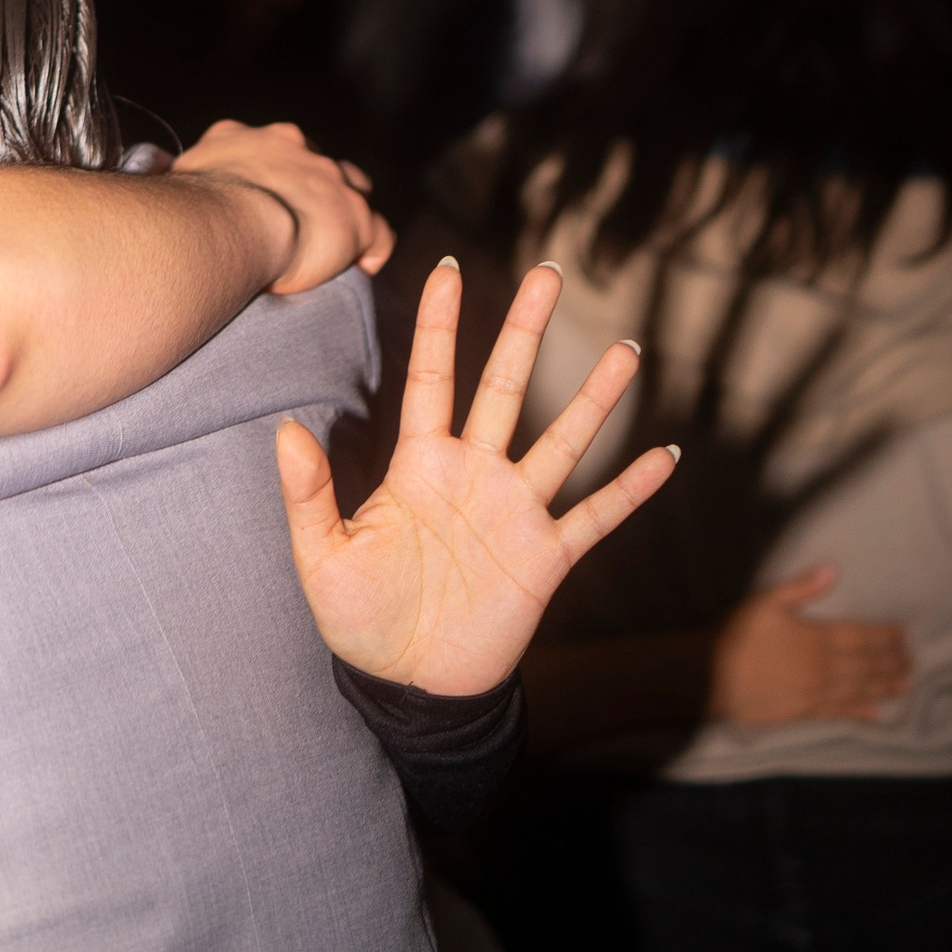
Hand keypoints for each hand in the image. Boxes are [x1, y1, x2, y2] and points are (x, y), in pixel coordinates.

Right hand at [174, 119, 391, 294]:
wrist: (228, 223)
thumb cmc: (191, 208)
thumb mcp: (177, 179)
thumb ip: (178, 177)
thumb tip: (155, 176)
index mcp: (248, 139)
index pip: (271, 150)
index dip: (272, 178)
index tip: (263, 203)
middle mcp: (293, 147)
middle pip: (315, 163)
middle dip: (311, 189)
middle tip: (294, 226)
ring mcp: (328, 178)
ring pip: (353, 189)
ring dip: (342, 215)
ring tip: (327, 247)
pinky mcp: (355, 216)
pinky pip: (378, 235)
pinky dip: (371, 251)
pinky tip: (358, 269)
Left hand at [275, 257, 677, 693]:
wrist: (410, 686)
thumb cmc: (361, 618)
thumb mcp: (321, 556)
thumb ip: (307, 494)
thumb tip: (287, 428)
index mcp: (419, 464)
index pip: (430, 377)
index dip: (437, 323)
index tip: (445, 266)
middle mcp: (473, 473)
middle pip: (504, 386)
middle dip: (525, 330)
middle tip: (550, 273)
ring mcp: (514, 511)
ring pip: (562, 440)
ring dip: (595, 397)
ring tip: (627, 349)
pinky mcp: (545, 558)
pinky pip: (596, 515)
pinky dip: (631, 489)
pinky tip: (664, 455)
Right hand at [709, 568, 911, 726]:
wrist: (713, 677)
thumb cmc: (739, 635)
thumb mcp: (766, 601)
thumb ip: (801, 588)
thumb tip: (833, 570)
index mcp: (817, 638)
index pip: (862, 637)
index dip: (886, 636)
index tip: (904, 634)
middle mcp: (823, 668)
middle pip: (867, 665)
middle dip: (892, 662)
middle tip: (912, 660)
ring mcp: (815, 693)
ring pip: (860, 689)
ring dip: (885, 686)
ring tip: (905, 685)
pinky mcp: (804, 712)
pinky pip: (839, 713)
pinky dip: (860, 713)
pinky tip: (877, 714)